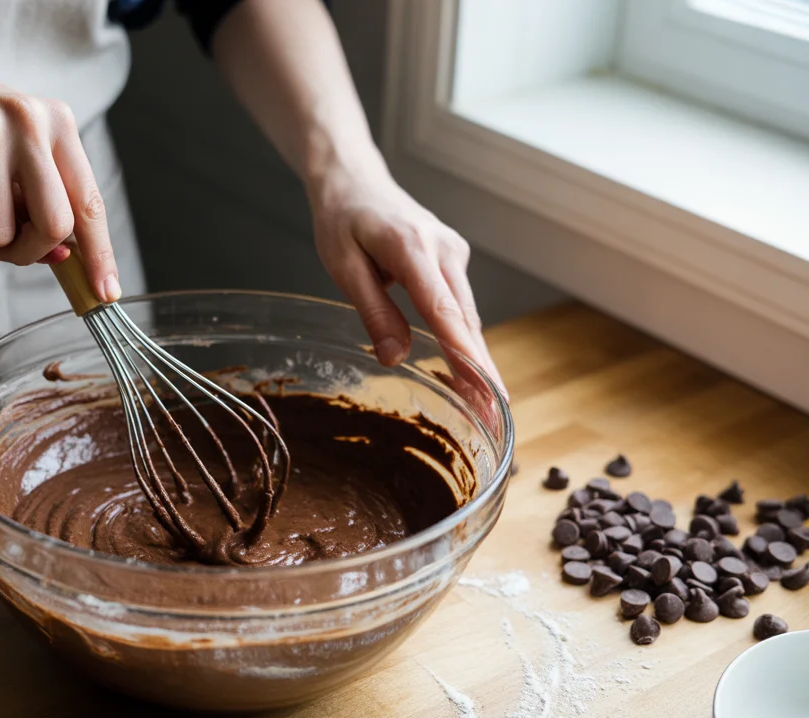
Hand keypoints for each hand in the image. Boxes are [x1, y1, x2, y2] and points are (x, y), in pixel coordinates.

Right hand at [0, 49, 119, 300]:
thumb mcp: (10, 157)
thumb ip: (40, 202)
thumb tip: (65, 257)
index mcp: (56, 122)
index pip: (88, 201)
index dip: (99, 253)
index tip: (105, 293)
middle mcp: (28, 120)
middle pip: (54, 225)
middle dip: (27, 252)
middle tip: (3, 249)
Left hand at [307, 150, 506, 396]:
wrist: (355, 180)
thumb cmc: (344, 219)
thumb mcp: (343, 266)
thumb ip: (373, 311)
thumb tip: (395, 357)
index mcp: (412, 248)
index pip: (444, 310)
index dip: (466, 354)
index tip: (486, 387)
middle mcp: (444, 250)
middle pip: (465, 320)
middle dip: (482, 369)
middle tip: (495, 416)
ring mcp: (453, 253)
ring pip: (467, 315)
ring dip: (477, 359)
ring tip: (487, 406)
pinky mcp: (452, 260)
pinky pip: (460, 306)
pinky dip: (465, 338)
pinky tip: (470, 371)